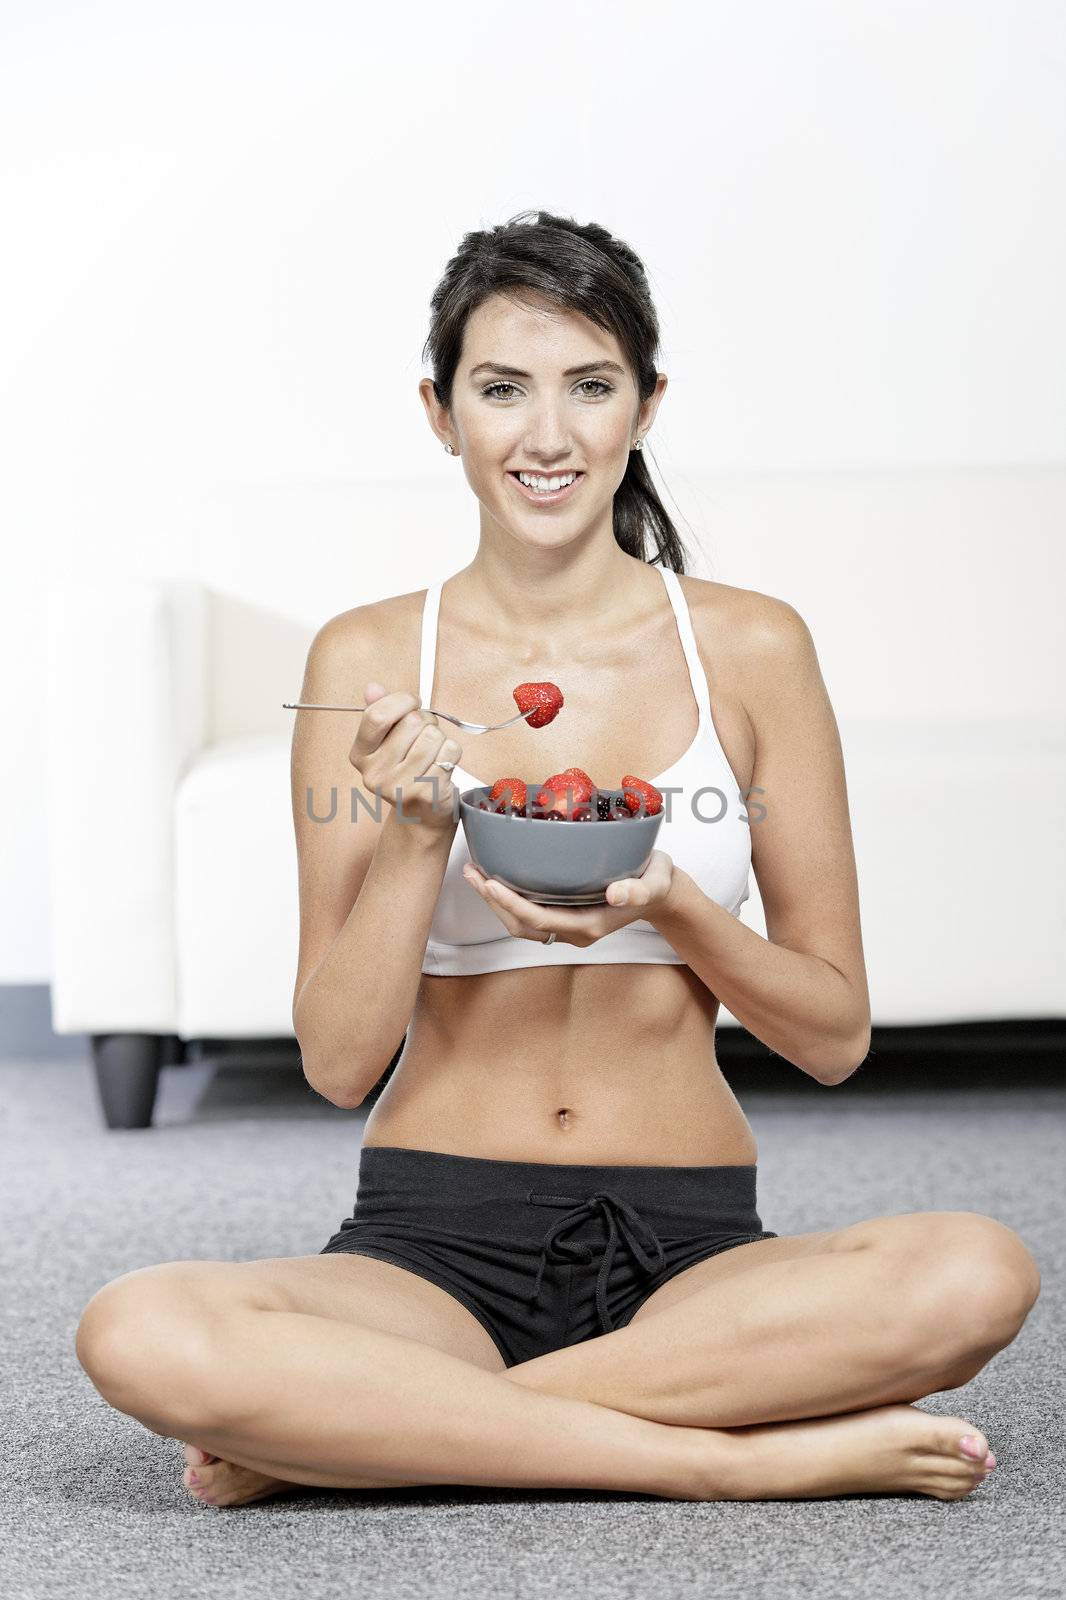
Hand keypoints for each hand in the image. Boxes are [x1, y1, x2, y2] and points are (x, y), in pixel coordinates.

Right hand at [350, 682, 461, 833]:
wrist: (421, 814)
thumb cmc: (408, 770)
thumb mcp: (388, 741)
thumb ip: (381, 713)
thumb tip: (372, 688)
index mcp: (360, 755)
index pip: (376, 715)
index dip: (401, 701)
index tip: (413, 703)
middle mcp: (374, 774)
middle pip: (411, 722)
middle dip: (426, 722)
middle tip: (424, 737)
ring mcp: (399, 786)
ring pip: (433, 736)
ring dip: (440, 738)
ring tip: (433, 753)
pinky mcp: (426, 793)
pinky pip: (449, 751)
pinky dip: (452, 753)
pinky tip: (442, 765)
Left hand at [462, 850, 675, 946]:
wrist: (661, 892)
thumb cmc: (656, 882)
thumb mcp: (655, 883)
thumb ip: (639, 890)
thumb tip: (615, 894)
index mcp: (589, 925)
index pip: (541, 921)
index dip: (512, 904)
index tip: (490, 883)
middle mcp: (573, 931)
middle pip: (522, 925)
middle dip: (493, 902)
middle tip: (471, 872)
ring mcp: (566, 925)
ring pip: (520, 923)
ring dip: (494, 901)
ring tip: (474, 873)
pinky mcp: (563, 914)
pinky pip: (528, 913)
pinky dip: (507, 898)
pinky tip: (495, 876)